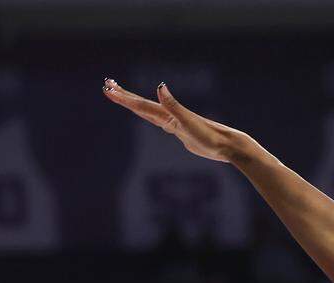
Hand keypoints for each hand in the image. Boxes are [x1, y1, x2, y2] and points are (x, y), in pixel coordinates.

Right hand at [102, 79, 248, 162]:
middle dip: (124, 96)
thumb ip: (173, 105)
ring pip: (149, 112)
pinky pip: (160, 122)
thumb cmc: (209, 136)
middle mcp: (169, 115)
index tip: (108, 89)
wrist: (226, 145)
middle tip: (107, 85)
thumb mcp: (189, 121)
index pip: (141, 105)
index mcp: (168, 113)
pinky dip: (150, 117)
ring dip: (135, 104)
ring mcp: (174, 123)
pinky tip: (149, 116)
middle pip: (141, 104)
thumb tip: (159, 86)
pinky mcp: (181, 131)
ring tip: (121, 96)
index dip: (123, 98)